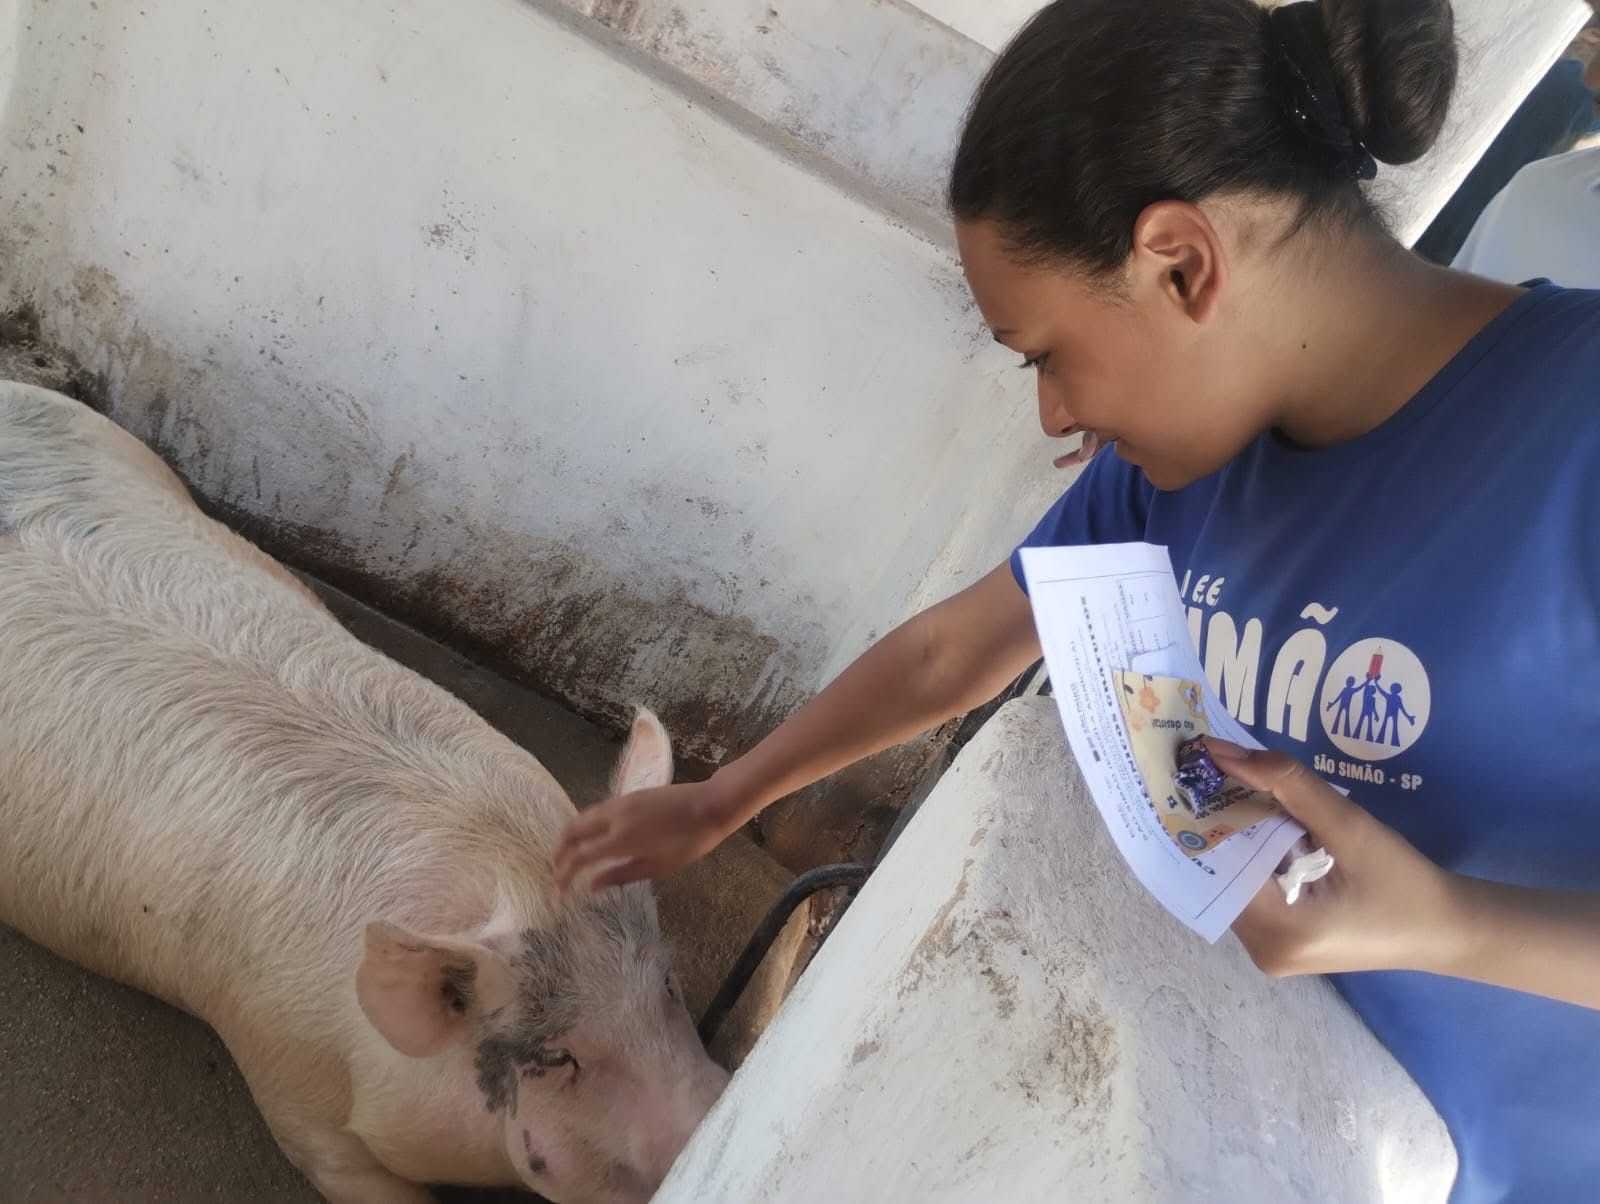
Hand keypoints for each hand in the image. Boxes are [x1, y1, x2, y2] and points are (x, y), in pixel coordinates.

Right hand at [553, 779, 740, 893]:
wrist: (710, 804)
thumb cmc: (690, 842)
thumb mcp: (659, 867)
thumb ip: (622, 875)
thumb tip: (591, 885)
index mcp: (621, 839)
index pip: (580, 857)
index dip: (564, 874)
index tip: (558, 890)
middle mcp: (614, 817)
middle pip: (572, 831)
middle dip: (559, 851)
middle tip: (556, 870)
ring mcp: (620, 802)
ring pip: (582, 817)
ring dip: (570, 836)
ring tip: (568, 855)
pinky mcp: (628, 795)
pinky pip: (596, 810)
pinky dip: (585, 825)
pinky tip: (591, 837)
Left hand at [1208, 739, 1463, 977]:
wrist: (1446, 929)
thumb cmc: (1403, 881)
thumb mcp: (1348, 825)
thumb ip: (1286, 785)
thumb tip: (1221, 751)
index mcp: (1277, 932)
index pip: (1220, 864)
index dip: (1208, 816)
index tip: (1197, 770)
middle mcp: (1262, 951)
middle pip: (1224, 873)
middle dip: (1223, 823)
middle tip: (1214, 770)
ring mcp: (1270, 953)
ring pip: (1237, 880)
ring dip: (1242, 838)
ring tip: (1236, 789)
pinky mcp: (1283, 944)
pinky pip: (1255, 893)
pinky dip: (1259, 858)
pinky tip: (1267, 825)